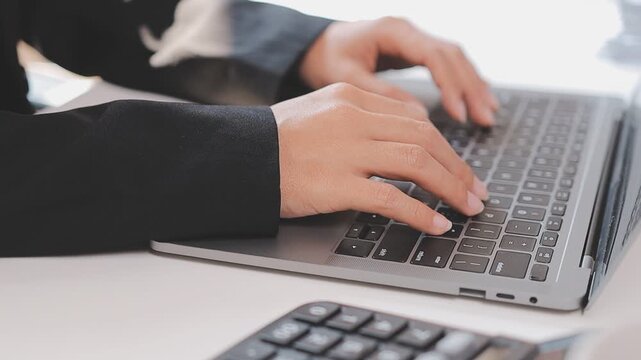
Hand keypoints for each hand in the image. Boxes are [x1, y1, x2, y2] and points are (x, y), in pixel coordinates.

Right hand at [272, 83, 488, 234]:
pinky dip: (420, 212)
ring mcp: (346, 150)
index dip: (444, 146)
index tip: (458, 166)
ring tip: (467, 208)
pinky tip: (436, 224)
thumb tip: (399, 147)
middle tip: (475, 191)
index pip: (413, 119)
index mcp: (351, 98)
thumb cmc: (275, 141)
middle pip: (424, 138)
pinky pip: (391, 197)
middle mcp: (353, 118)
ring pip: (416, 162)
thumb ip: (359, 124)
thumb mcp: (320, 115)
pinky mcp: (337, 183)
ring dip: (450, 187)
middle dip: (457, 167)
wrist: (239, 157)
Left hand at [299, 18, 498, 125]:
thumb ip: (380, 93)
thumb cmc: (326, 60)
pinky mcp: (413, 52)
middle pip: (452, 55)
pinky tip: (475, 101)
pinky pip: (446, 65)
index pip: (433, 54)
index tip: (459, 113)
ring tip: (488, 116)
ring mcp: (413, 40)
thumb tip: (419, 117)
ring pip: (454, 59)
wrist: (314, 46)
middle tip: (485, 119)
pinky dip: (462, 83)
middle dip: (471, 87)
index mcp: (393, 32)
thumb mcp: (345, 78)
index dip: (450, 84)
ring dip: (473, 86)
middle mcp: (408, 31)